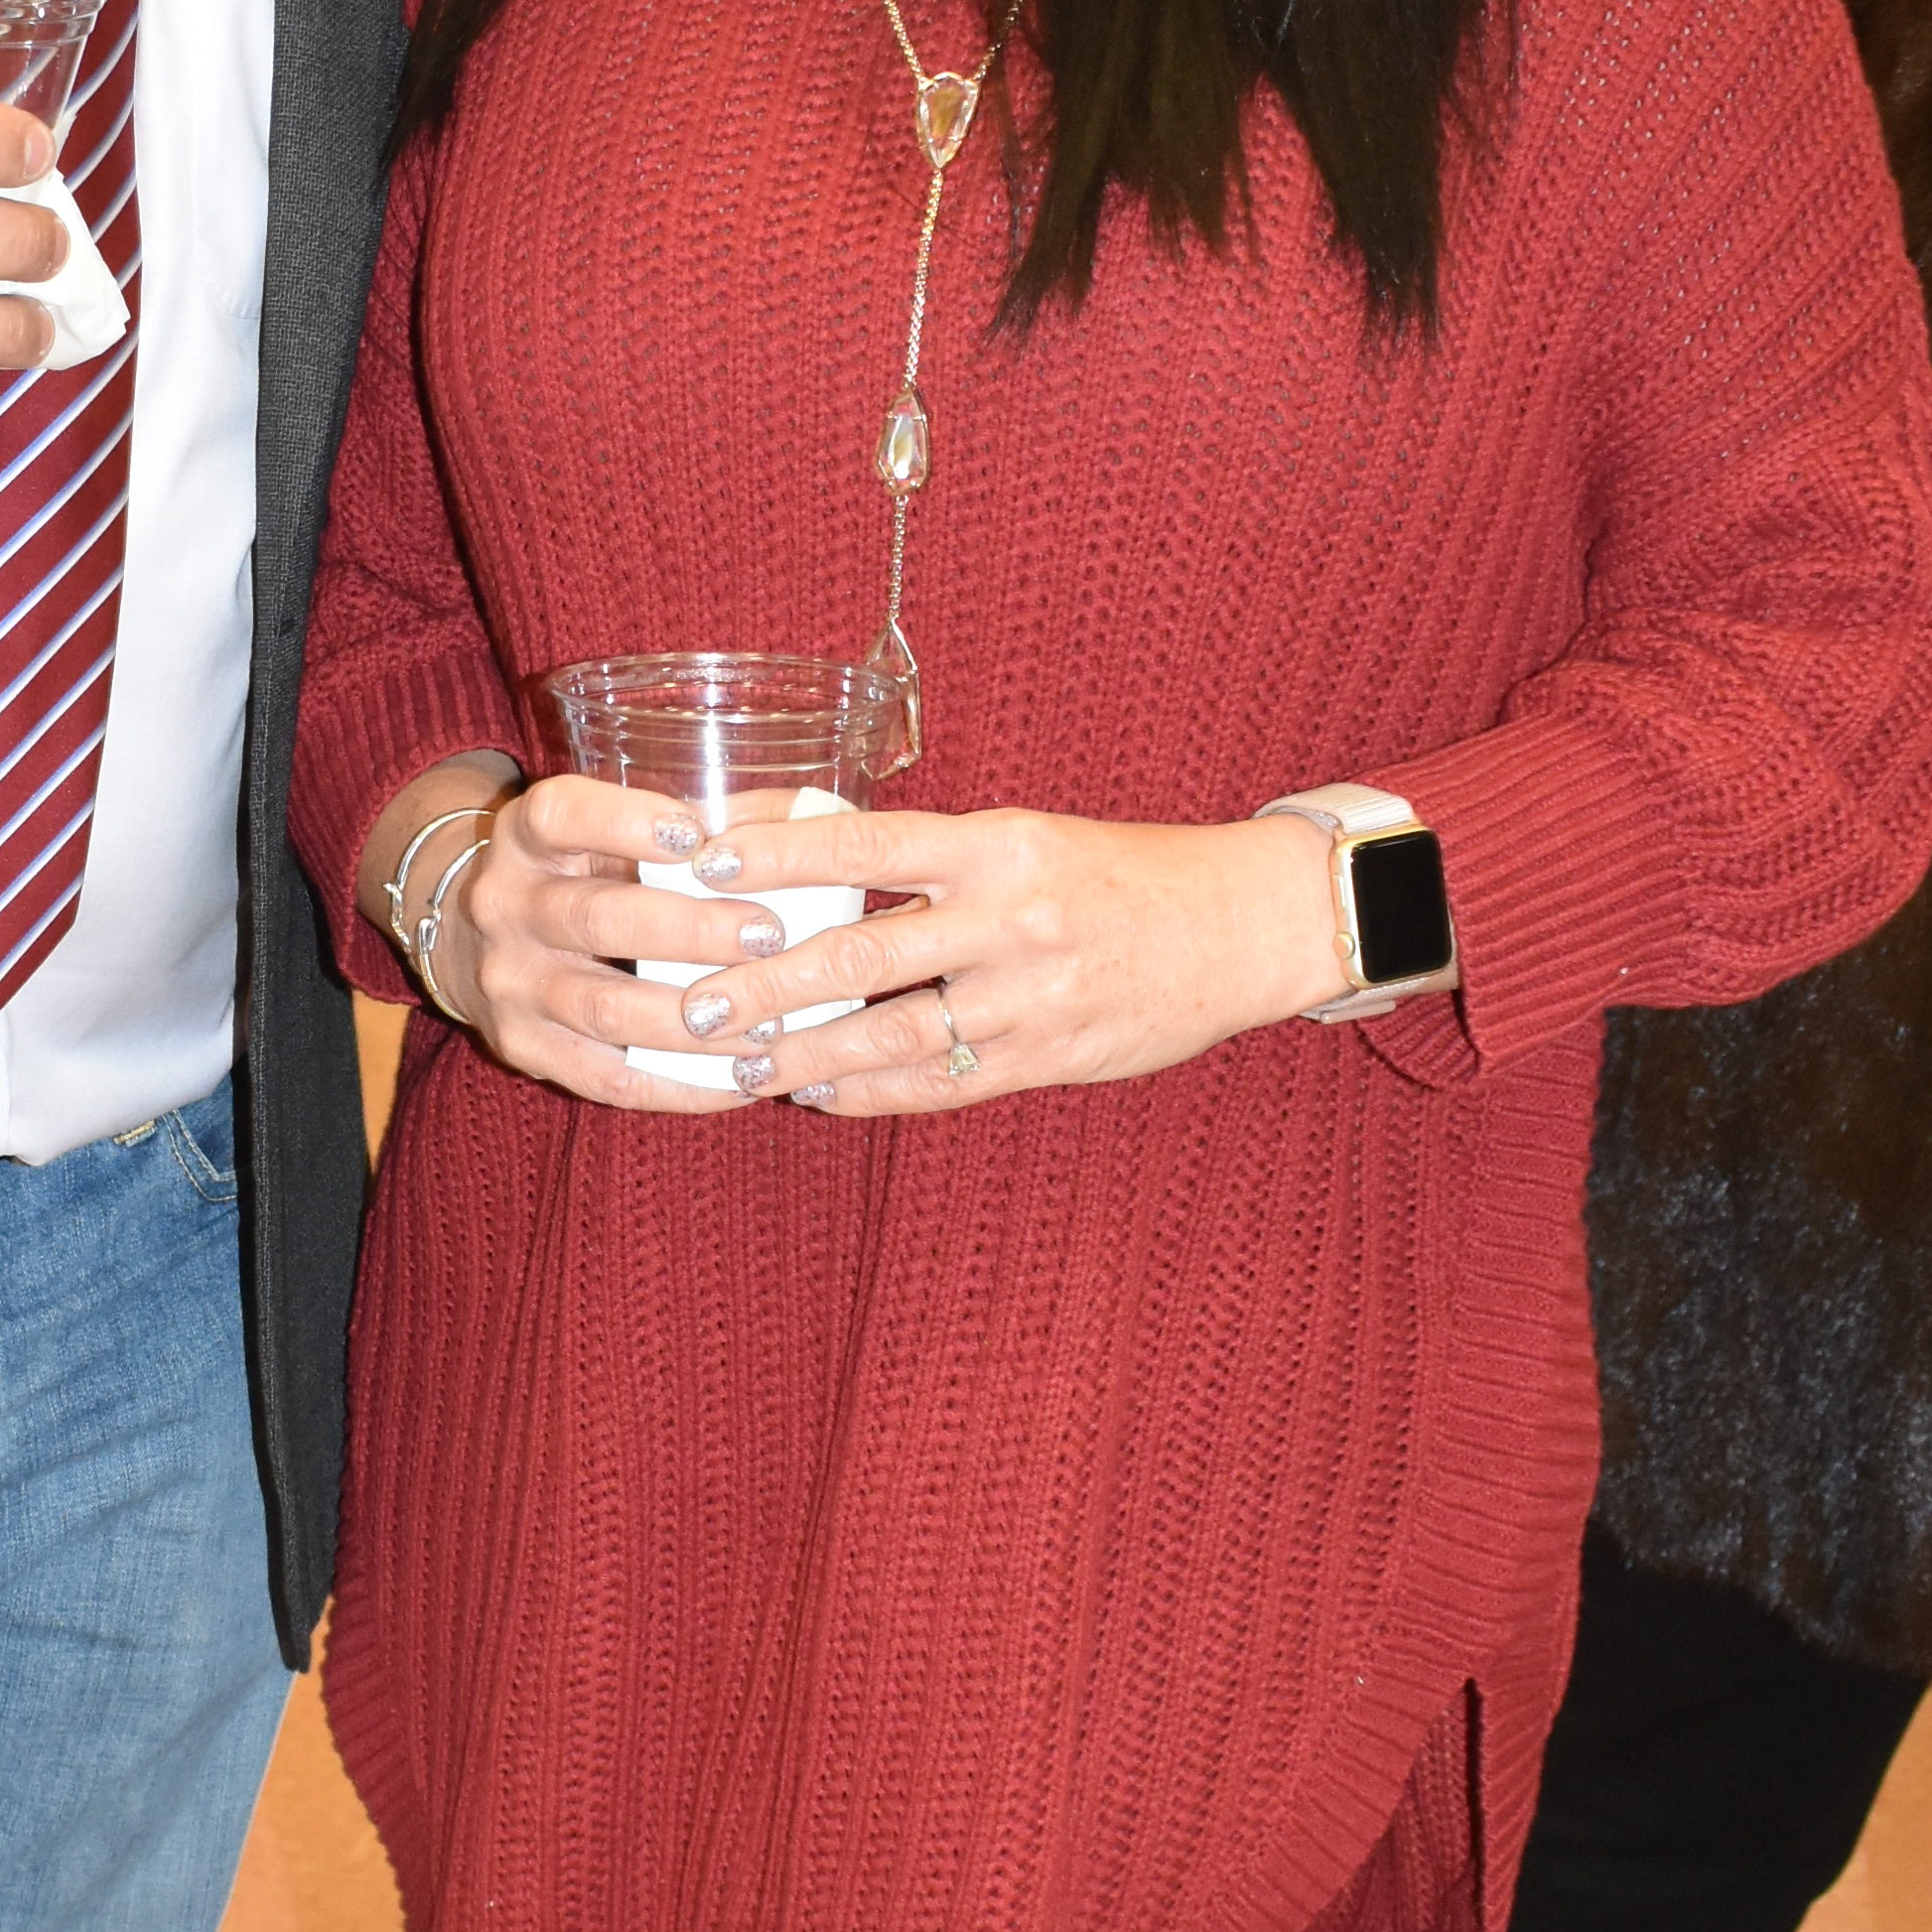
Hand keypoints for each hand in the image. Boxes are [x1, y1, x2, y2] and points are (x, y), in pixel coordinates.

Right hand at [362, 764, 840, 1112]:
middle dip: (693, 932)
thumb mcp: (601, 832)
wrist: (472, 942)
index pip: (561, 816)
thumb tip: (804, 823)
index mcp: (526, 835)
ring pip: (609, 1010)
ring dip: (699, 1023)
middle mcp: (505, 906)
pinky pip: (608, 1079)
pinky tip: (742, 1082)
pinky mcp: (523, 1048)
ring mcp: (508, 984)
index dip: (626, 822)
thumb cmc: (577, 874)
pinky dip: (681, 1086)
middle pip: (599, 920)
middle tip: (772, 935)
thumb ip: (683, 826)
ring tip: (773, 1025)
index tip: (698, 836)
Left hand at [678, 799, 1340, 1115]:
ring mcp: (1031, 996)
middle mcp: (1009, 918)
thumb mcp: (1025, 836)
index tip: (704, 865)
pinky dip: (872, 1093)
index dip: (778, 854)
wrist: (1238, 926)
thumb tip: (806, 847)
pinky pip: (941, 1084)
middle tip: (694, 1007)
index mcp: (997, 844)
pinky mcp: (1050, 1058)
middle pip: (861, 952)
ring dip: (805, 1054)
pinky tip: (818, 1095)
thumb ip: (931, 856)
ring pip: (891, 1033)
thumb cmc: (1114, 874)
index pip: (865, 843)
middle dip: (767, 984)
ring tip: (739, 1067)